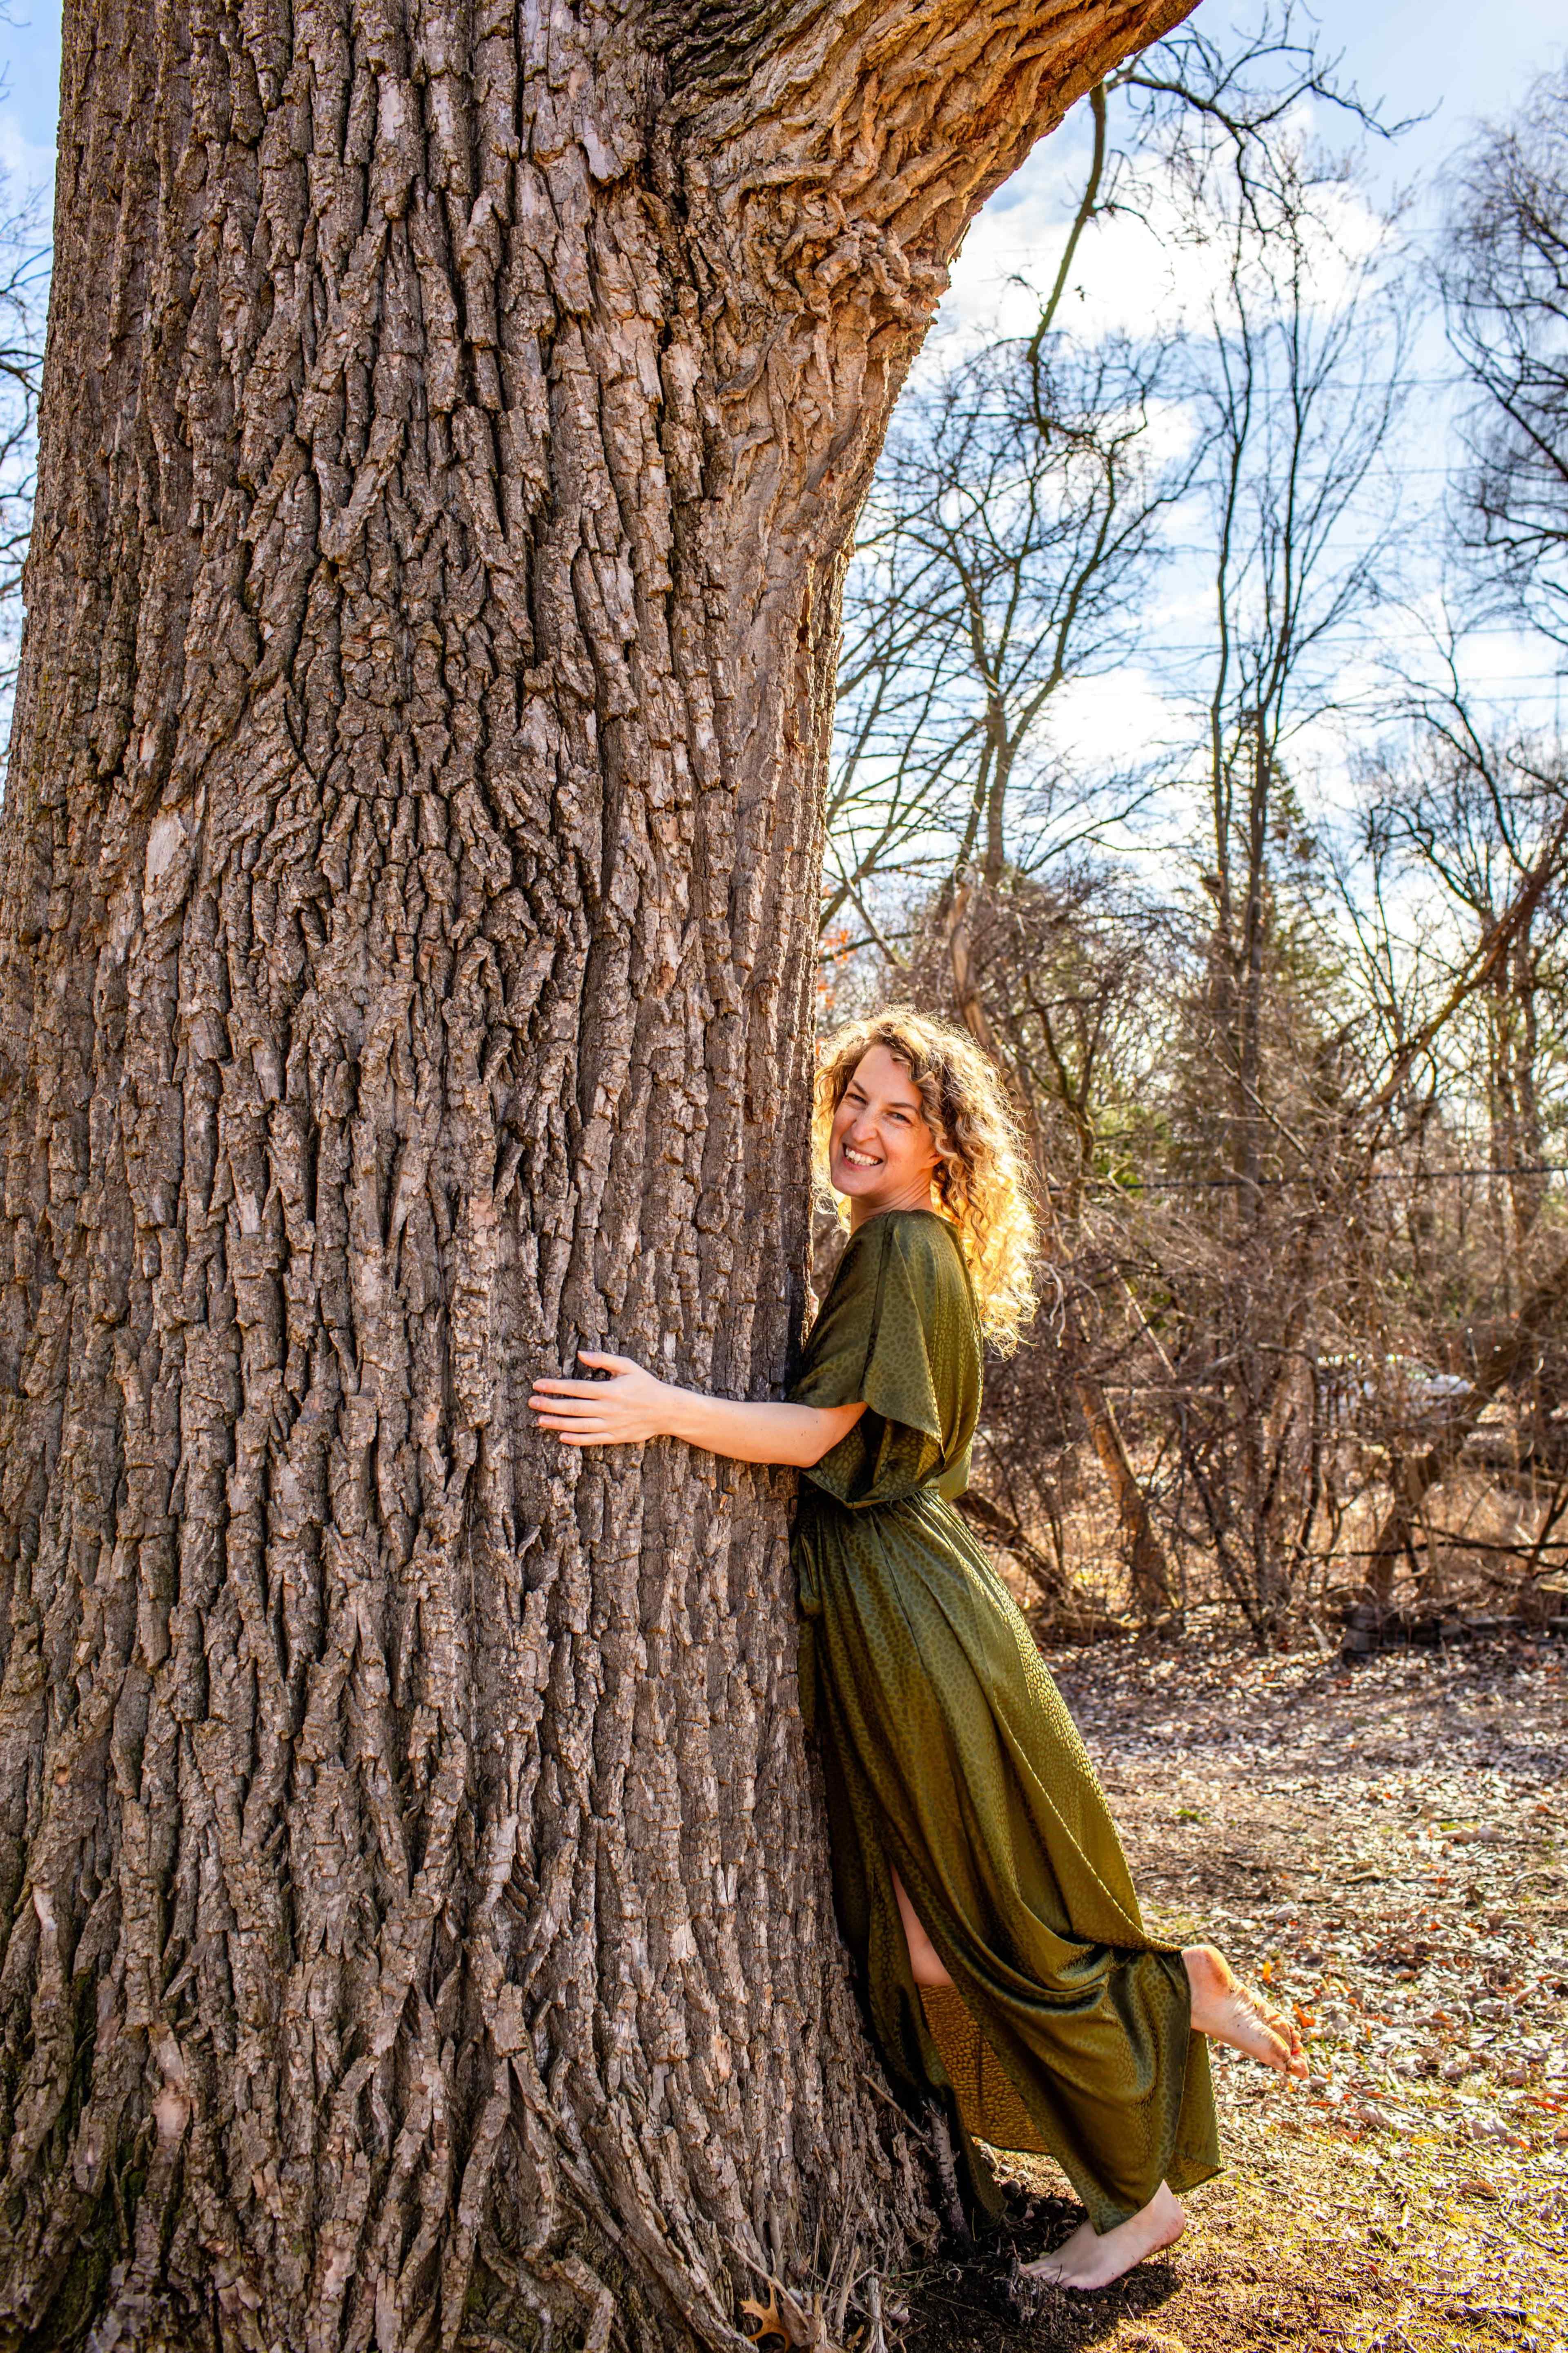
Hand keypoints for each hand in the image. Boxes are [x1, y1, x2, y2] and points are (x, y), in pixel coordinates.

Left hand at [528, 1351, 672, 1447]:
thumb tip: (581, 1353)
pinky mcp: (614, 1436)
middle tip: (532, 1402)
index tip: (538, 1384)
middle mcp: (608, 1408)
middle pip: (573, 1408)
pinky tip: (561, 1436)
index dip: (555, 1386)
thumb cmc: (645, 1385)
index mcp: (609, 1390)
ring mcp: (611, 1424)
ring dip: (557, 1423)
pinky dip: (576, 1439)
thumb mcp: (628, 1366)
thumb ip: (603, 1359)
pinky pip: (591, 1439)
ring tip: (539, 1420)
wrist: (666, 1410)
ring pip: (579, 1426)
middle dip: (550, 1405)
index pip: (576, 1388)